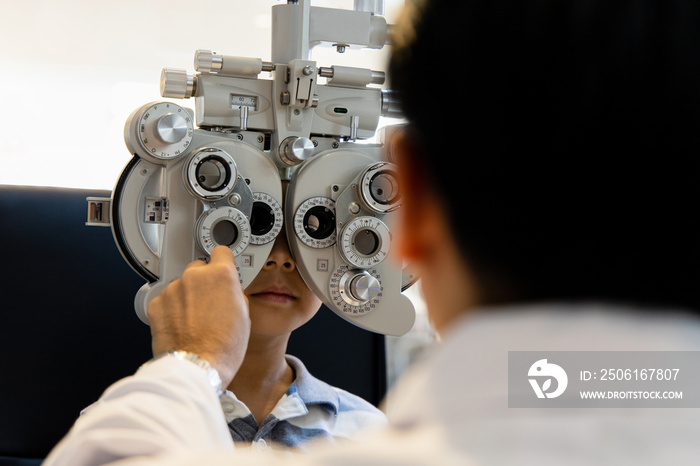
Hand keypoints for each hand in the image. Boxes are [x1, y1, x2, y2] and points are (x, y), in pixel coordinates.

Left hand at [147, 246, 249, 387]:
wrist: (196, 368)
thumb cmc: (222, 348)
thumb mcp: (244, 315)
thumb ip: (234, 293)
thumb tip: (229, 289)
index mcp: (221, 275)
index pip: (221, 252)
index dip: (223, 261)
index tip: (221, 266)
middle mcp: (194, 276)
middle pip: (199, 268)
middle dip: (204, 282)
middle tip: (210, 303)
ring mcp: (172, 289)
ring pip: (181, 285)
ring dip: (187, 296)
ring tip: (195, 320)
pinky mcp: (156, 304)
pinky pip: (166, 300)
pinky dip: (171, 309)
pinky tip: (181, 326)